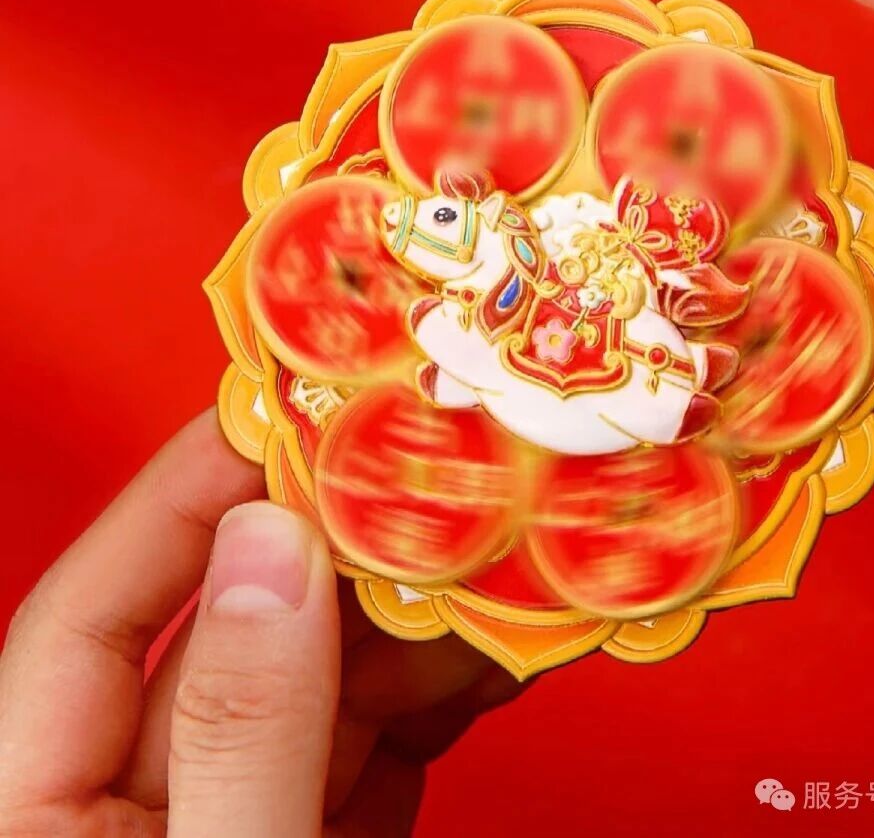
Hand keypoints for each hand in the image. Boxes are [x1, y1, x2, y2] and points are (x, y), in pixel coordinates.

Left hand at [0, 412, 522, 835]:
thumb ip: (239, 728)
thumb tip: (268, 544)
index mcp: (35, 811)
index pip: (94, 613)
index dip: (185, 492)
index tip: (283, 409)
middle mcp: (135, 800)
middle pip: (231, 628)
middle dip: (336, 545)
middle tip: (422, 462)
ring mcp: (236, 813)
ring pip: (317, 677)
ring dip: (409, 615)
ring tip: (491, 550)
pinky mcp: (316, 835)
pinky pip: (373, 740)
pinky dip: (440, 691)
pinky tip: (496, 645)